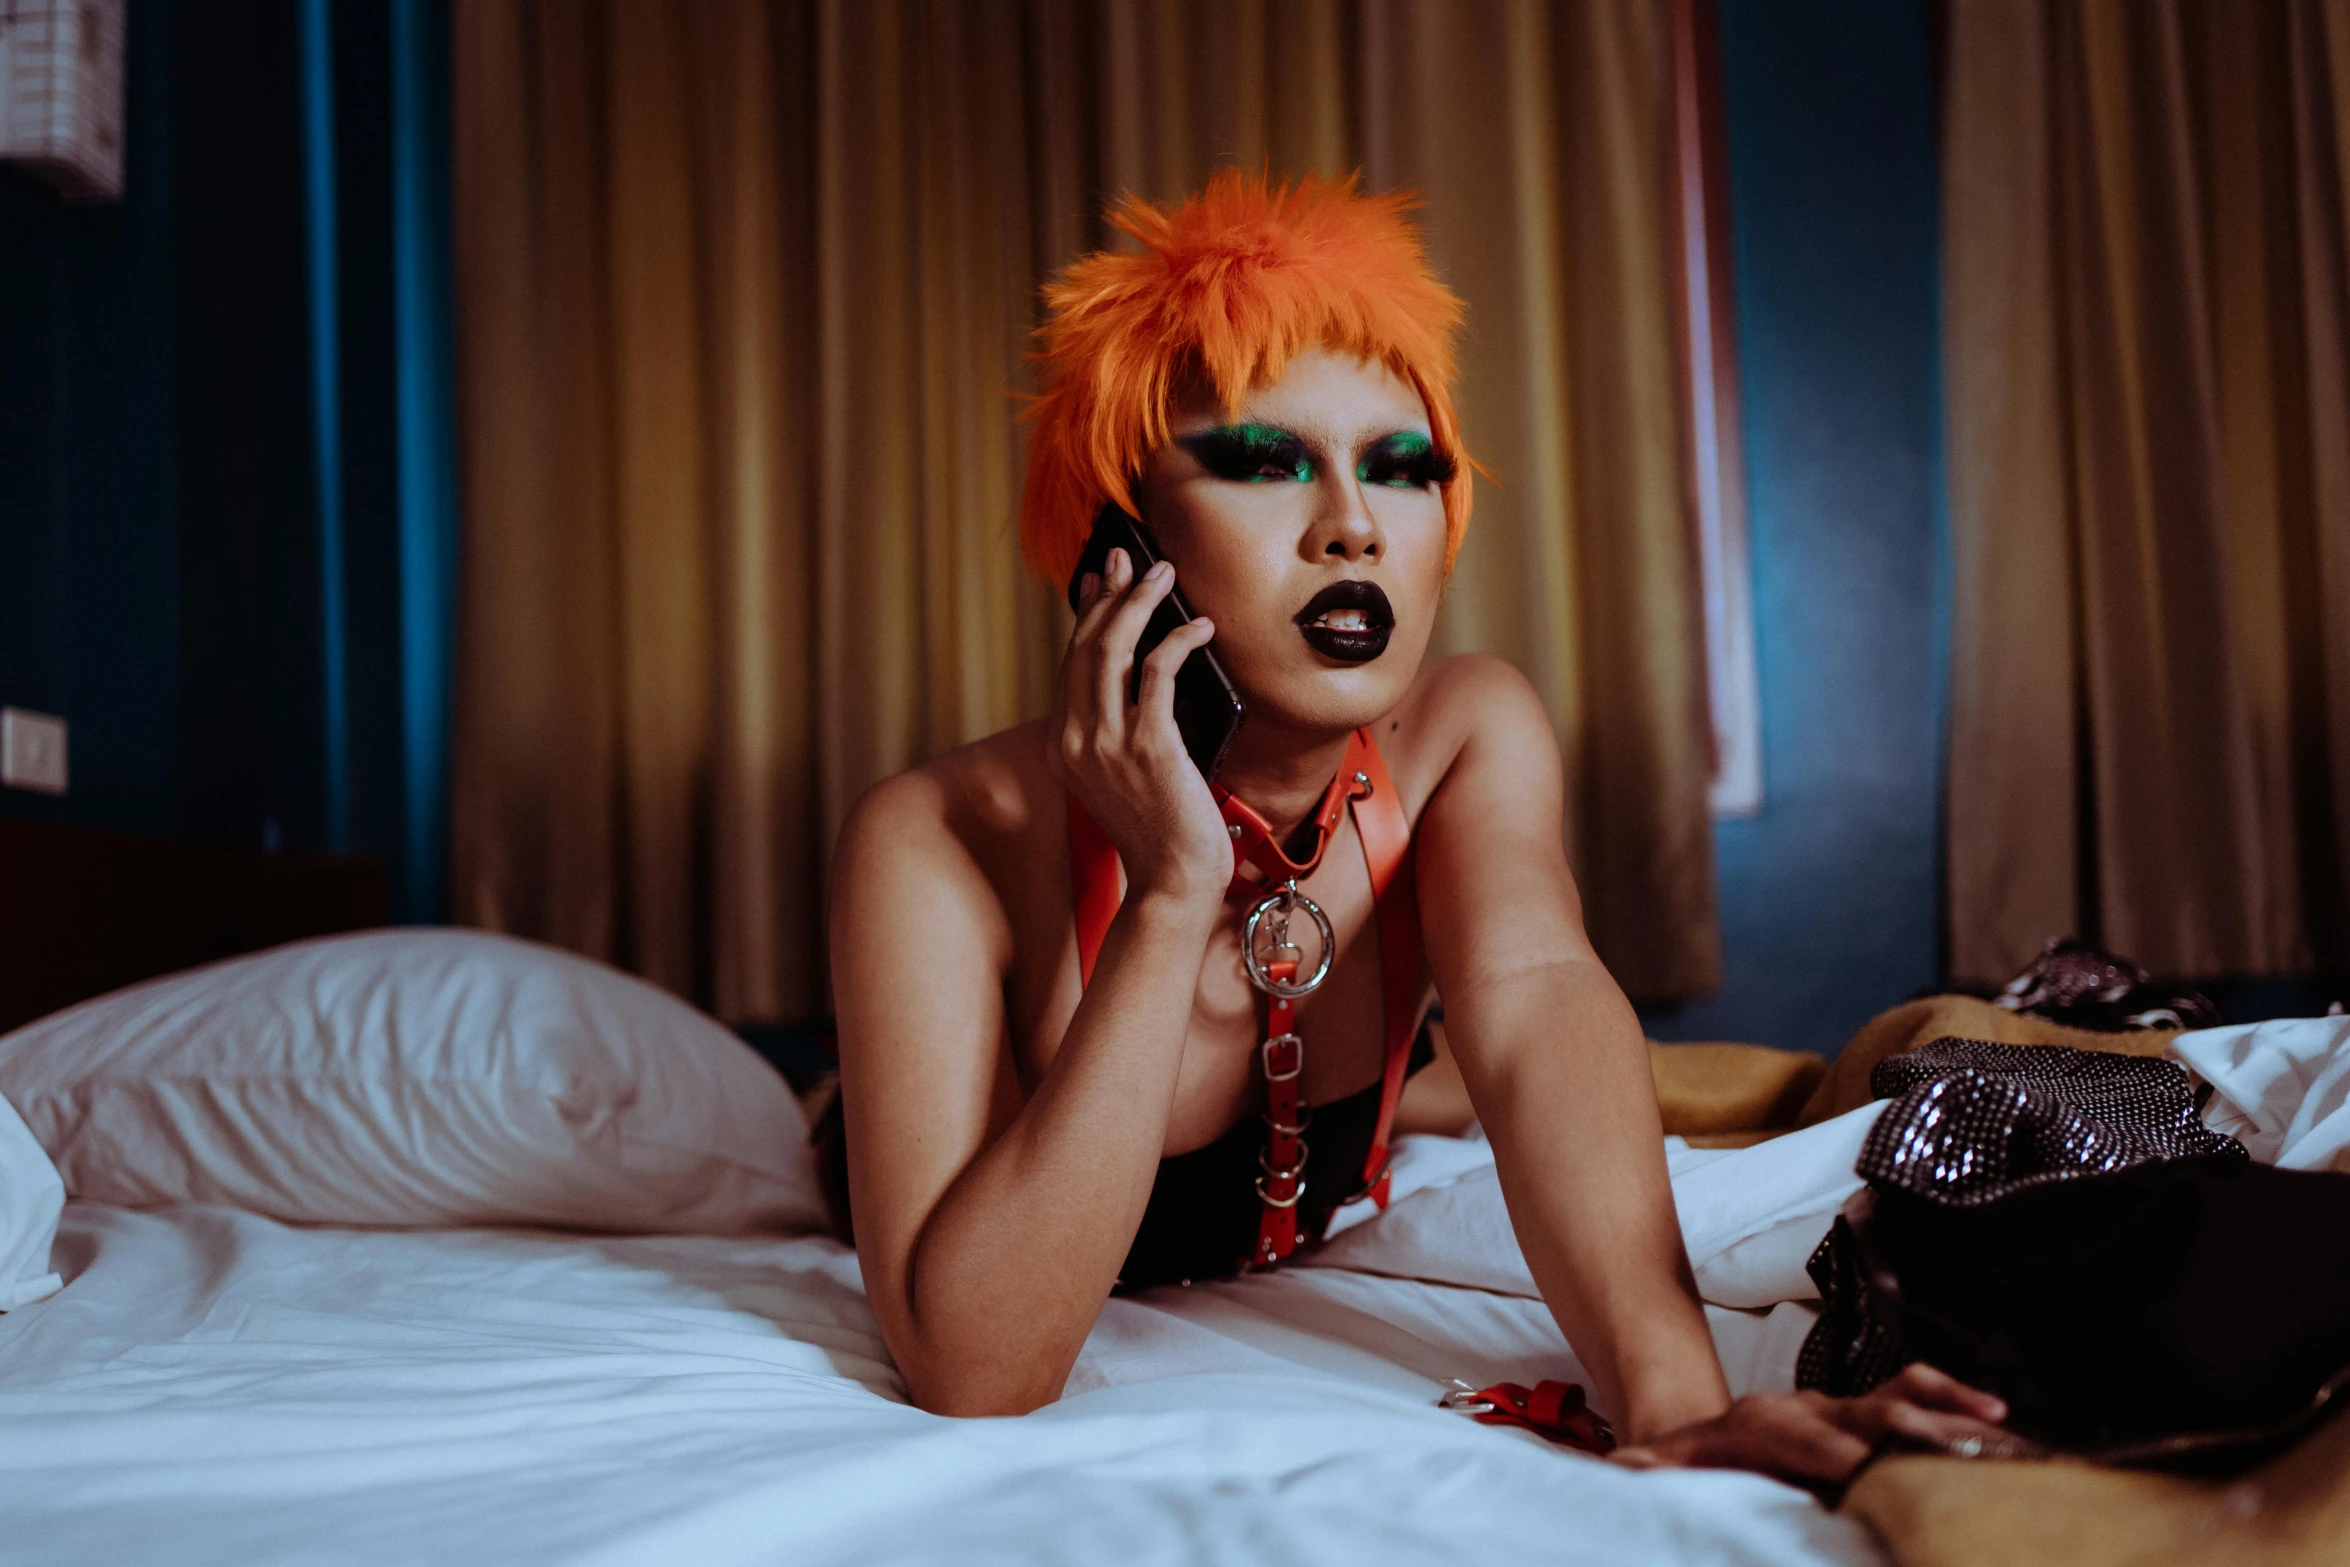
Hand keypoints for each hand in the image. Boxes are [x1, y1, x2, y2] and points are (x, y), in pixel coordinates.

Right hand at [1049, 548, 1231, 909]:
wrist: (1173, 884)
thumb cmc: (1162, 833)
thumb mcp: (1127, 777)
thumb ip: (1124, 733)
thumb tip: (1151, 674)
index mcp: (1065, 746)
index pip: (1072, 664)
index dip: (1087, 615)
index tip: (1100, 580)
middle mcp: (1076, 740)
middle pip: (1086, 646)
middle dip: (1109, 594)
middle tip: (1131, 559)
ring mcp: (1107, 742)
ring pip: (1112, 649)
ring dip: (1139, 603)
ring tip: (1165, 576)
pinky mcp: (1147, 745)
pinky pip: (1158, 672)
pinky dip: (1179, 641)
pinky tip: (1200, 629)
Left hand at [1609, 1364, 2013, 1489]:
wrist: (1713, 1428)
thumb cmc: (1699, 1459)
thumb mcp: (1666, 1463)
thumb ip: (1653, 1469)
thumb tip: (1621, 1470)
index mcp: (1768, 1427)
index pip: (1813, 1443)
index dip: (1844, 1459)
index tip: (1874, 1476)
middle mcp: (1815, 1409)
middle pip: (1873, 1418)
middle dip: (1919, 1437)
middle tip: (1966, 1457)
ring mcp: (1847, 1408)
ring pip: (1907, 1401)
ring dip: (1954, 1419)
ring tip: (2006, 1437)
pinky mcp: (1872, 1412)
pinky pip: (1920, 1397)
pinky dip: (1961, 1406)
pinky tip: (2005, 1425)